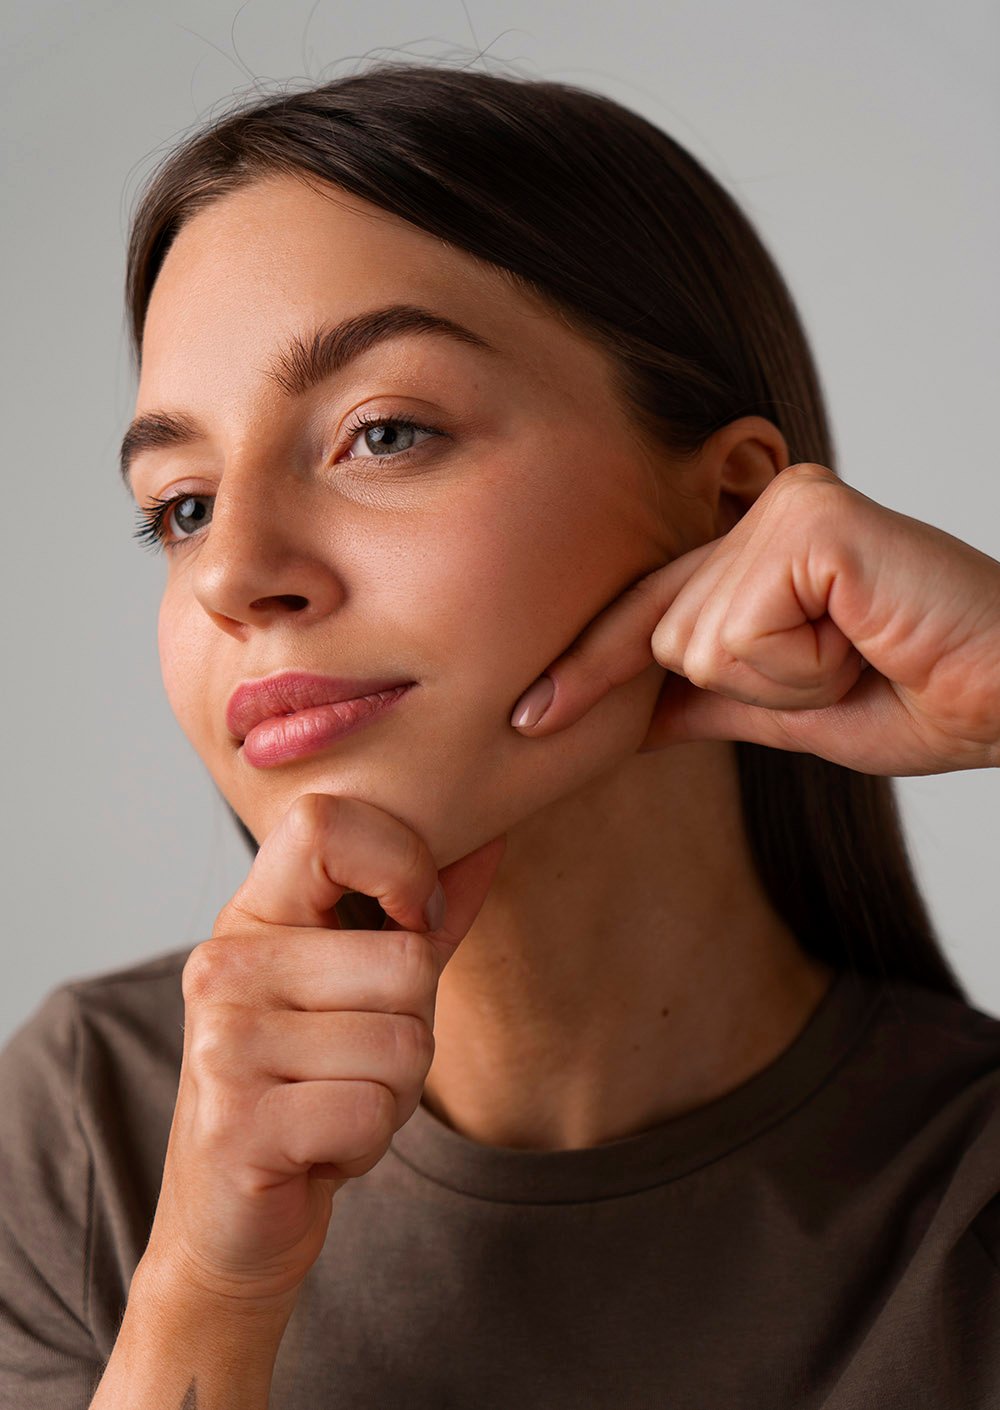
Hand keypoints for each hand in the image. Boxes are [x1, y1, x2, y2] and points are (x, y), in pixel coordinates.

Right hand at [142, 794, 504, 1309]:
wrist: (232, 1216)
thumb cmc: (310, 1082)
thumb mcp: (366, 985)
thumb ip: (422, 912)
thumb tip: (490, 837)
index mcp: (253, 915)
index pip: (326, 823)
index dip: (400, 863)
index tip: (411, 921)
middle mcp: (224, 965)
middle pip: (407, 961)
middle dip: (414, 1028)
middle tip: (353, 1062)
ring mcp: (223, 1042)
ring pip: (404, 1044)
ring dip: (394, 1094)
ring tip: (334, 1102)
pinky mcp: (236, 1123)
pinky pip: (373, 1112)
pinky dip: (369, 1141)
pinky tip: (320, 1147)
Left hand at [510, 464, 999, 775]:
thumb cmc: (924, 693)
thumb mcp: (794, 710)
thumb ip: (713, 701)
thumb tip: (632, 718)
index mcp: (760, 550)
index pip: (650, 612)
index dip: (591, 668)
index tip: (528, 719)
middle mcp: (764, 511)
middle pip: (670, 636)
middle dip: (758, 685)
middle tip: (852, 665)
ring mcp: (784, 506)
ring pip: (700, 642)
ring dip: (787, 680)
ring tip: (863, 653)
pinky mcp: (811, 518)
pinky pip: (743, 632)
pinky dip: (803, 665)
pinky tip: (864, 636)